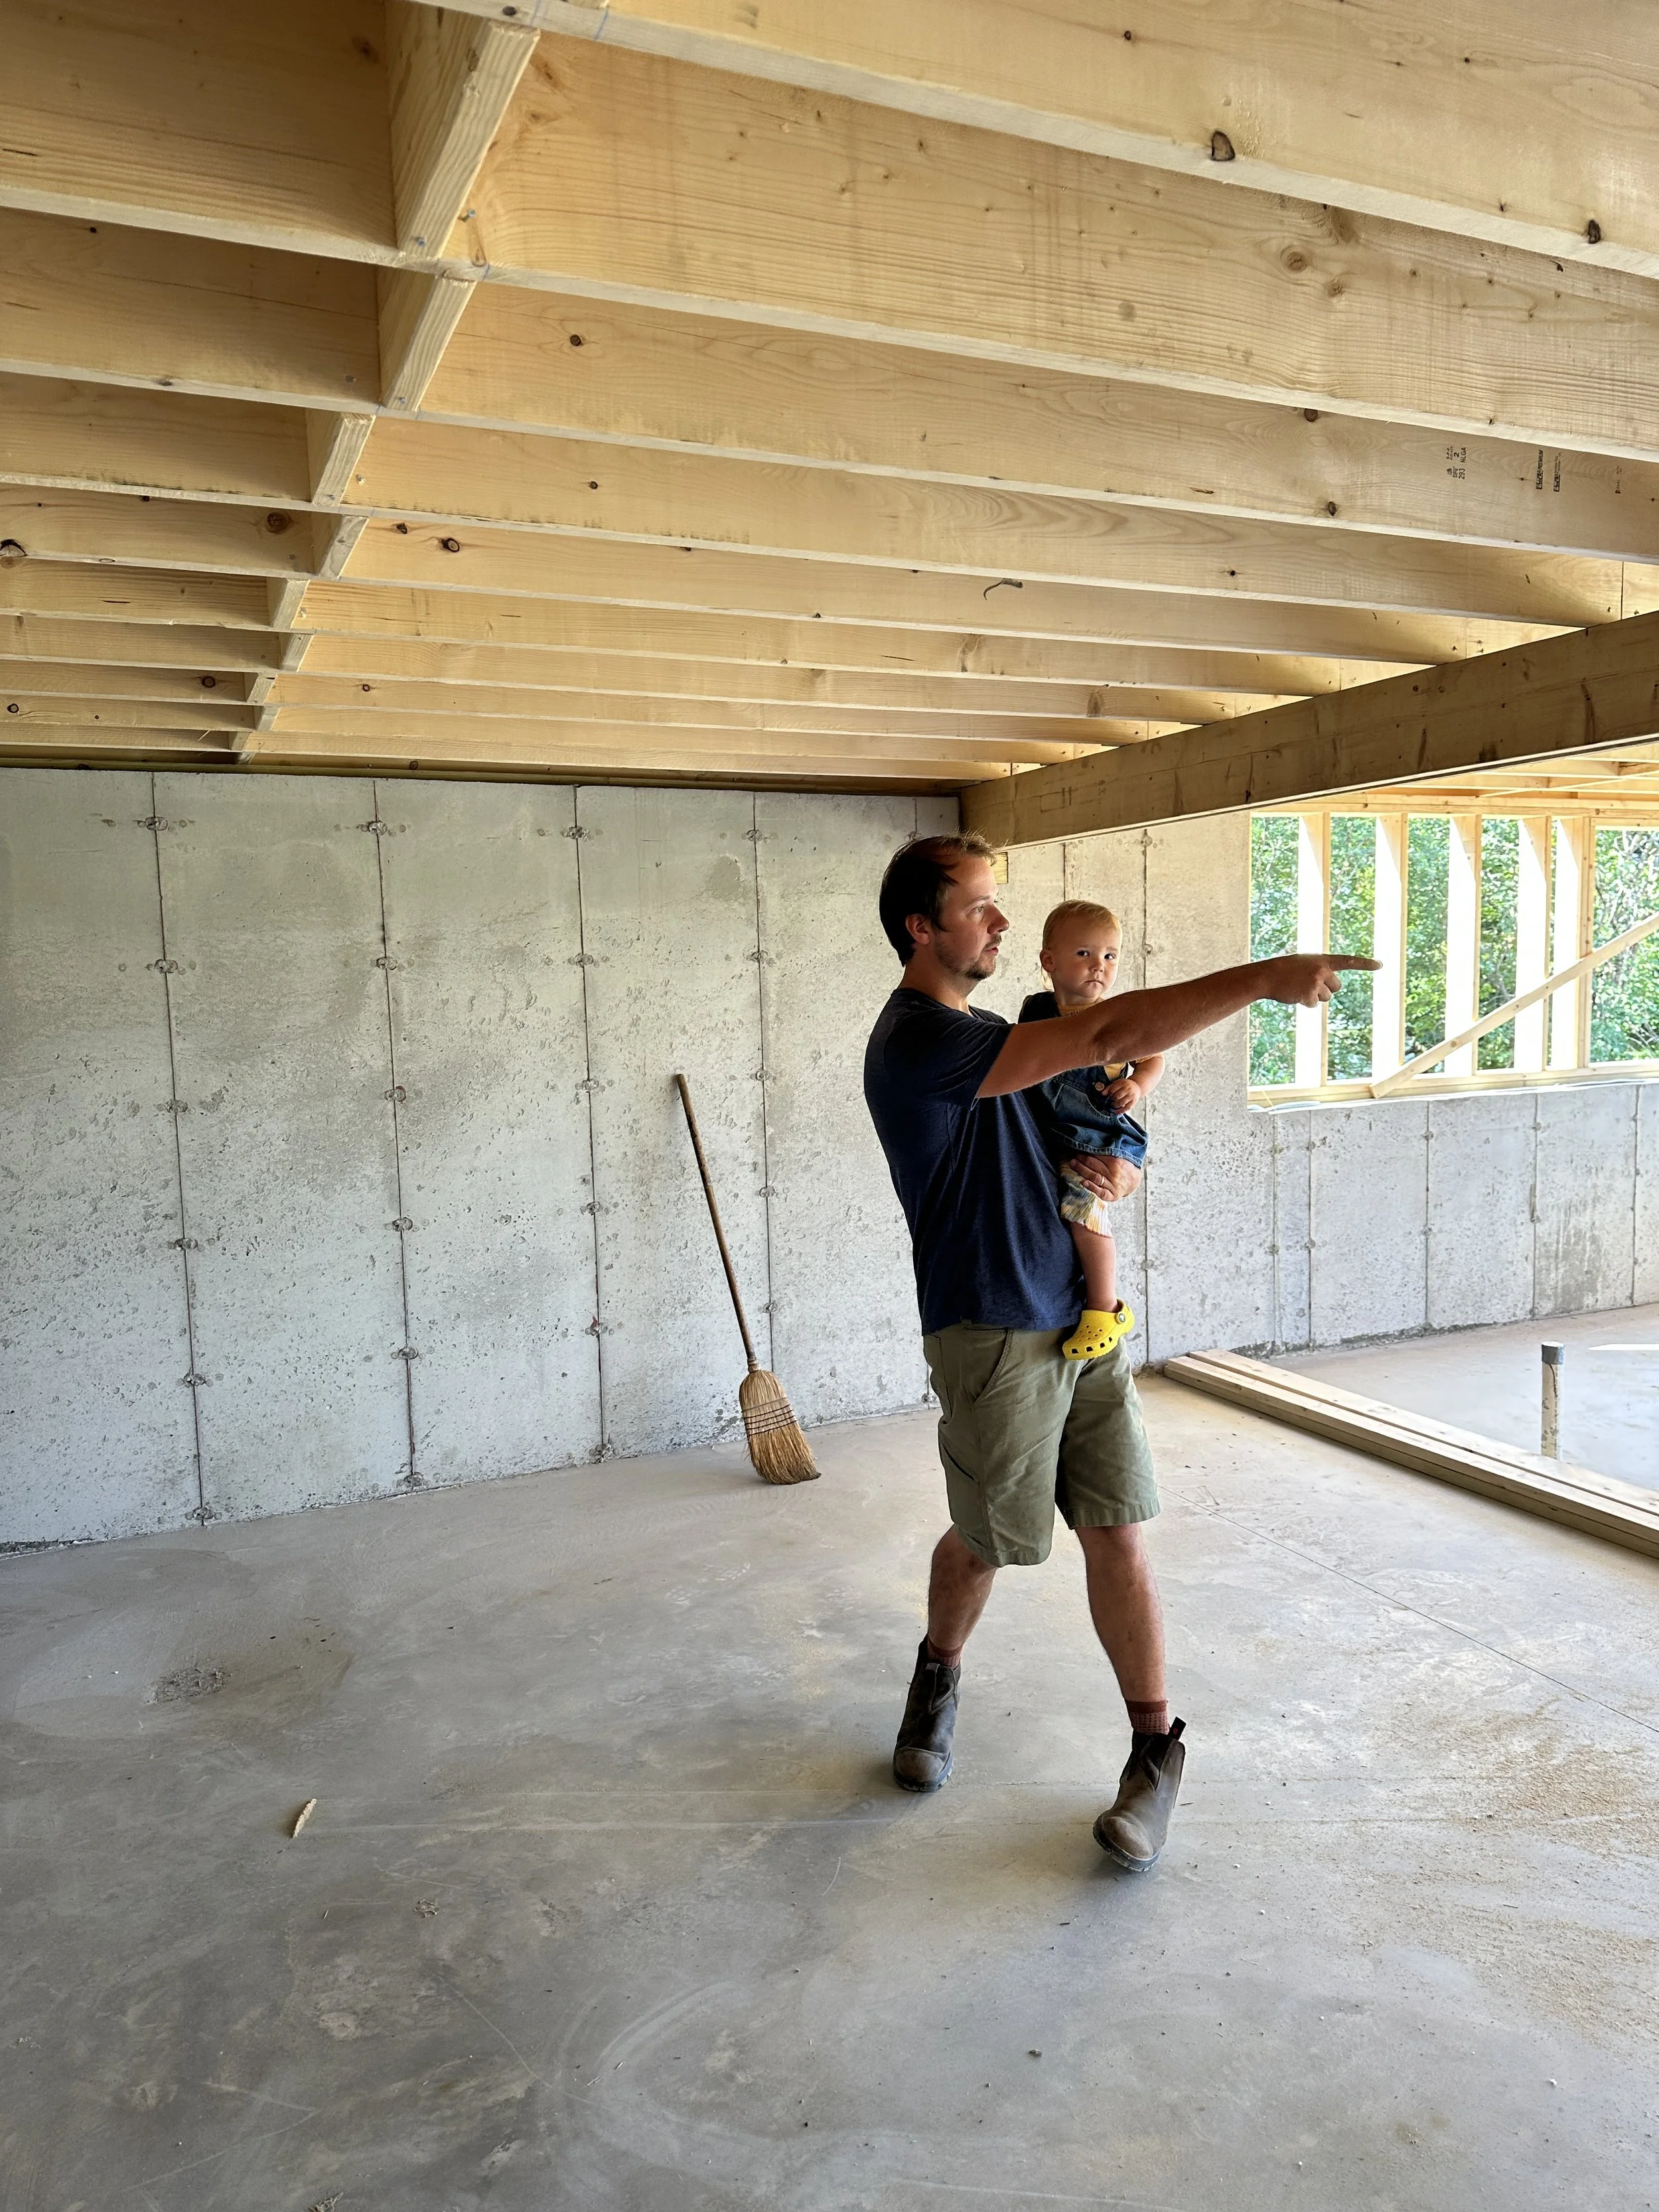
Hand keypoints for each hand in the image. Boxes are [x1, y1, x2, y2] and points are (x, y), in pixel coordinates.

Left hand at [1067, 1154, 1140, 1201]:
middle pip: (1094, 1165)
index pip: (1097, 1155)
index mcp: (1116, 1161)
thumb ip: (1107, 1152)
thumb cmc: (1123, 1166)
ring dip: (1082, 1170)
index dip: (1086, 1151)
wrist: (1134, 1181)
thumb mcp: (1119, 1156)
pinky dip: (1091, 1188)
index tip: (1078, 1148)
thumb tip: (1091, 1144)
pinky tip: (1083, 1182)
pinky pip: (1101, 1192)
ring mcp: (1113, 1185)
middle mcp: (1114, 1173)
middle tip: (1073, 1156)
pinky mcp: (1112, 1195)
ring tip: (1073, 1164)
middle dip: (1081, 1160)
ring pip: (1095, 1177)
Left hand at [1102, 1076, 1140, 1110]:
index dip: (1109, 1093)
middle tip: (1112, 1100)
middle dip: (1112, 1099)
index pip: (1113, 1089)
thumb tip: (1102, 1094)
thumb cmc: (1125, 1085)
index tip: (1109, 1094)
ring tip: (1113, 1104)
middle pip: (1117, 1096)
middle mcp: (1128, 1089)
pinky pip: (1127, 1108)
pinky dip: (1121, 1111)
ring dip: (1115, 1105)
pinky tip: (1116, 1111)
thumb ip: (1109, 1087)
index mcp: (1122, 1083)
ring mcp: (1131, 1096)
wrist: (1137, 1086)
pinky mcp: (1133, 1102)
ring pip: (1121, 1103)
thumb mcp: (1117, 1083)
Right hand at [1261, 952, 1379, 1005]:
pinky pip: (1313, 1004)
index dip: (1364, 964)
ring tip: (1298, 987)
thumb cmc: (1283, 969)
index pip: (1348, 961)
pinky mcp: (1309, 995)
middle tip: (1308, 984)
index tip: (1380, 965)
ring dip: (1314, 996)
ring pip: (1326, 998)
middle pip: (1336, 987)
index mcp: (1322, 959)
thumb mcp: (1304, 963)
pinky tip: (1294, 994)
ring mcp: (1316, 983)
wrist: (1266, 975)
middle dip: (1326, 989)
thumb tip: (1329, 990)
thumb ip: (1320, 970)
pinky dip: (1304, 1002)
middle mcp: (1322, 970)